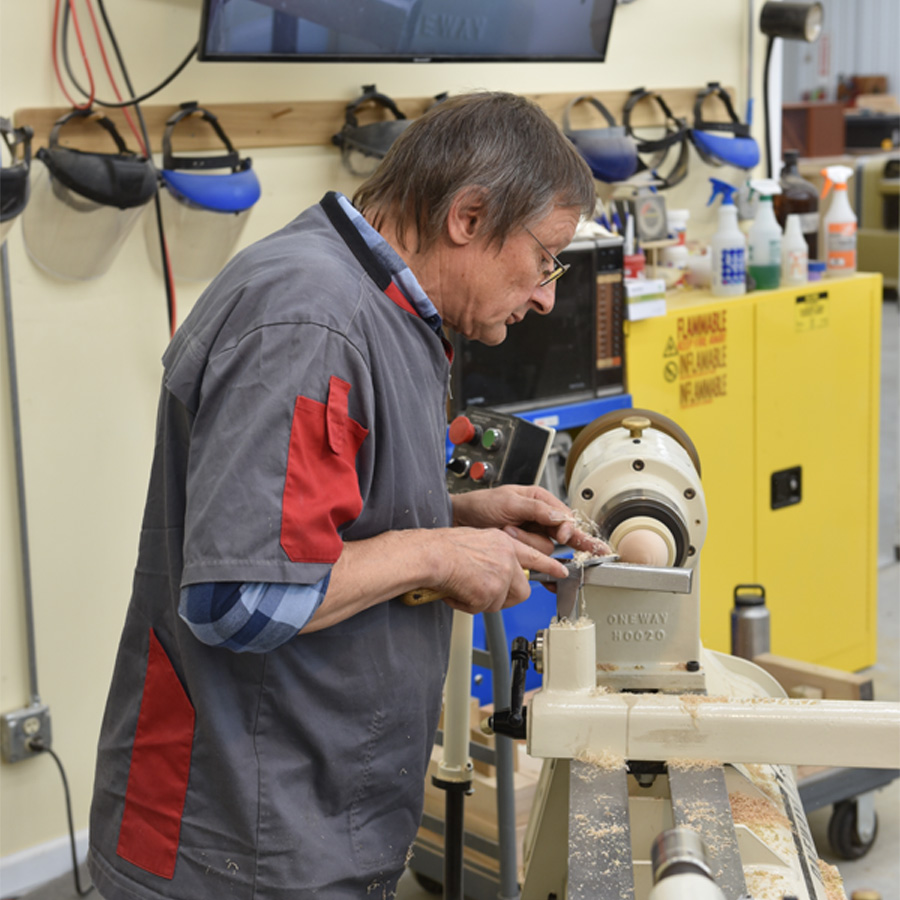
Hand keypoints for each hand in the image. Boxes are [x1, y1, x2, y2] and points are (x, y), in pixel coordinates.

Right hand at [428, 525, 569, 614]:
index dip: (549, 566)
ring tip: (464, 588)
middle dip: (505, 597)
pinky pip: (482, 609)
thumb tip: (496, 572)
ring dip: (482, 601)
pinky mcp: (491, 592)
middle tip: (486, 594)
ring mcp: (501, 576)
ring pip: (500, 602)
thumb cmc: (445, 547)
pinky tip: (457, 592)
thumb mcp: (478, 541)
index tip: (561, 572)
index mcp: (505, 543)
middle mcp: (507, 559)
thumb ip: (494, 555)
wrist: (434, 555)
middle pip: (522, 590)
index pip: (535, 554)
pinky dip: (467, 605)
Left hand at [450, 485, 610, 556]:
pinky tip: (542, 571)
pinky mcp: (522, 549)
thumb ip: (535, 509)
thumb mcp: (508, 502)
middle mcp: (538, 517)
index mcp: (539, 500)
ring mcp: (530, 534)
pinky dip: (534, 562)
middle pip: (560, 535)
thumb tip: (558, 516)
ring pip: (544, 548)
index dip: (567, 527)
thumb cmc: (480, 504)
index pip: (565, 516)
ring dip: (525, 541)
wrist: (460, 520)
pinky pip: (536, 559)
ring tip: (506, 531)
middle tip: (577, 547)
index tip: (562, 536)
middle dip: (551, 537)